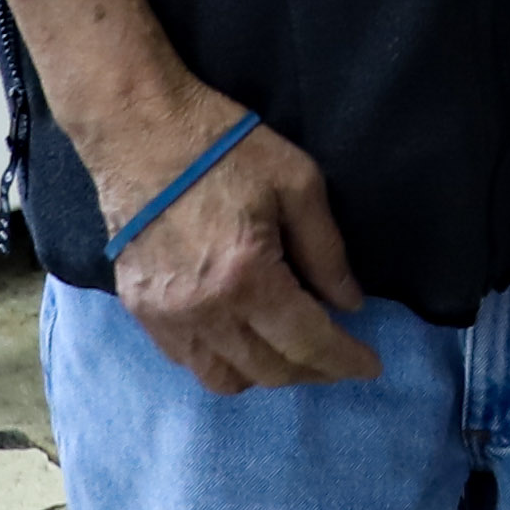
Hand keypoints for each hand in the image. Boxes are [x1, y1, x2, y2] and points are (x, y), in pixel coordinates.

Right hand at [90, 94, 376, 395]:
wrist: (138, 130)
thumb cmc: (225, 147)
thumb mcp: (298, 183)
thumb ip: (326, 251)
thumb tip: (348, 304)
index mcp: (247, 276)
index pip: (307, 342)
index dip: (345, 360)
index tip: (371, 366)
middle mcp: (204, 311)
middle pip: (269, 370)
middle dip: (313, 370)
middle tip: (337, 355)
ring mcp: (165, 316)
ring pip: (224, 379)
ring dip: (266, 374)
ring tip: (291, 352)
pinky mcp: (139, 311)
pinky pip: (187, 361)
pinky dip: (223, 362)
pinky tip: (243, 339)